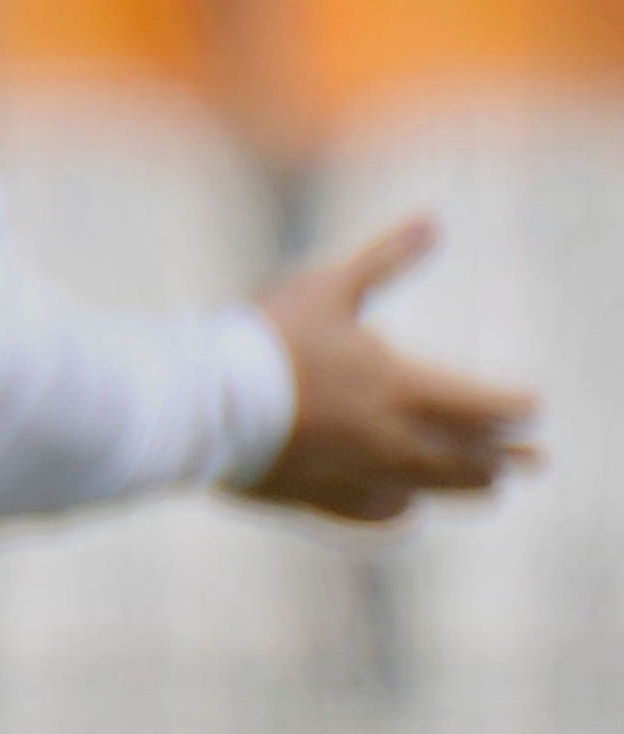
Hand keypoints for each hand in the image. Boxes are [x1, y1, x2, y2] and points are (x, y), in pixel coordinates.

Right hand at [237, 215, 540, 524]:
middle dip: (508, 457)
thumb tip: (433, 220)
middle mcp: (395, 440)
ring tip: (489, 488)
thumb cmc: (264, 337)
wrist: (202, 403)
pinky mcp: (322, 497)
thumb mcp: (326, 287)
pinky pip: (378, 513)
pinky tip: (405, 509)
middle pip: (475, 459)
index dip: (518, 405)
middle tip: (531, 460)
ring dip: (468, 486)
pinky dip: (400, 509)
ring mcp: (360, 475)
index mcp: (404, 388)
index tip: (529, 404)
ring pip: (435, 491)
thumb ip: (385, 259)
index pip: (491, 407)